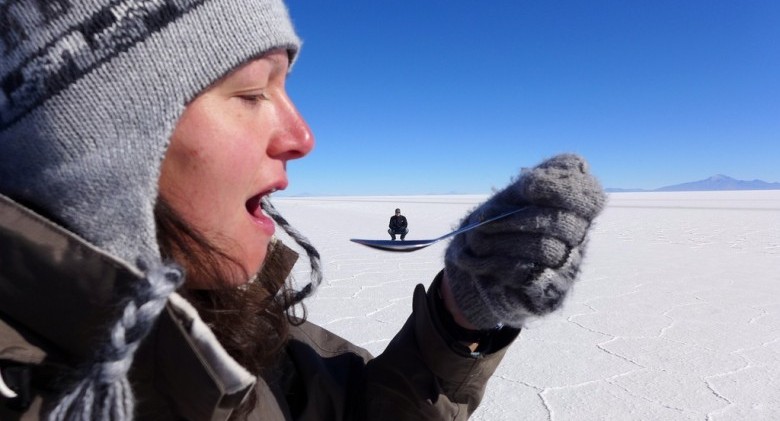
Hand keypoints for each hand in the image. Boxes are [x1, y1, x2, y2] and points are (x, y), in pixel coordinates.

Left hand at [444, 154, 605, 328]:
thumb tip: (543, 179)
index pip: (589, 194)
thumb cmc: (491, 228)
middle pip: (565, 223)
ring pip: (548, 250)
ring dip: (506, 243)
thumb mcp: (504, 199)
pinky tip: (490, 265)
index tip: (528, 187)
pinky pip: (537, 278)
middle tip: (484, 223)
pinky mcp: (554, 294)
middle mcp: (577, 237)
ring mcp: (569, 267)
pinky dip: (506, 267)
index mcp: (571, 208)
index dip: (562, 188)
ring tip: (479, 243)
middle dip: (519, 220)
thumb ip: (528, 185)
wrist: (470, 270)